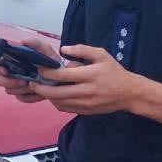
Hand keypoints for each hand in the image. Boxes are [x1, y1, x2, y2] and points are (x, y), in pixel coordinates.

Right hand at [0, 34, 62, 103]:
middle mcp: (11, 73)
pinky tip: (38, 92)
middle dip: (8, 81)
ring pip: (8, 90)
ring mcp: (16, 85)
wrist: (63, 78)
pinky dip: (29, 96)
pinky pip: (21, 98)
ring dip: (21, 88)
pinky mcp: (22, 95)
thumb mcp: (46, 51)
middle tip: (23, 81)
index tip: (6, 70)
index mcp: (13, 61)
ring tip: (33, 85)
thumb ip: (36, 44)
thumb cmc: (51, 62)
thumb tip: (23, 40)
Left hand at [29, 44, 146, 114]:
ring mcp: (86, 103)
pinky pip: (66, 109)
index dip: (47, 73)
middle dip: (41, 88)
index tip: (39, 69)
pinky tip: (53, 96)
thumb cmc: (114, 72)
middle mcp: (87, 91)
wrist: (130, 93)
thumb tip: (62, 49)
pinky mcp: (86, 111)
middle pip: (57, 93)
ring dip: (47, 96)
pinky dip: (57, 103)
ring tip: (40, 89)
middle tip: (32, 83)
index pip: (63, 75)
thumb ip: (82, 50)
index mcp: (90, 75)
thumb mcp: (101, 55)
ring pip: (59, 102)